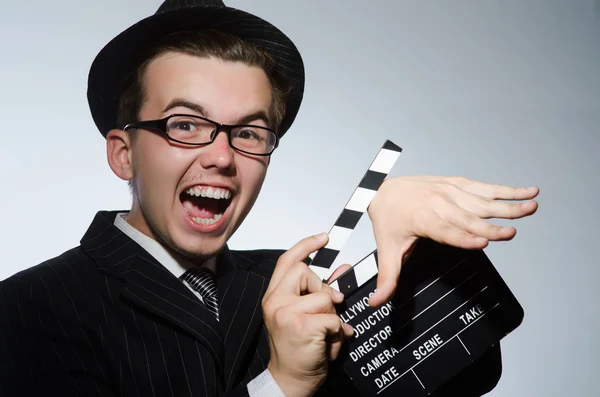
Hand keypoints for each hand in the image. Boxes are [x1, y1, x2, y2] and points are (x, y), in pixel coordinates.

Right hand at [262, 233, 353, 396]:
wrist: (289, 380)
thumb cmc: (297, 349)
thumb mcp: (306, 315)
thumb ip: (321, 290)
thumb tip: (343, 269)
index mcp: (274, 296)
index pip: (287, 261)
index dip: (306, 245)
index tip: (323, 237)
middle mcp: (275, 301)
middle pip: (306, 272)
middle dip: (323, 289)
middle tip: (325, 310)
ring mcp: (286, 313)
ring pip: (325, 297)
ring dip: (332, 318)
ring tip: (324, 334)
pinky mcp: (301, 326)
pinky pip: (333, 319)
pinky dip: (338, 333)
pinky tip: (327, 345)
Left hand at [367, 176, 538, 306]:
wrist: (384, 190)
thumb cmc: (388, 221)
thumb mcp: (387, 250)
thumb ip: (387, 278)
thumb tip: (377, 302)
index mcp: (421, 219)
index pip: (445, 231)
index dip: (463, 237)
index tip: (483, 242)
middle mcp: (437, 203)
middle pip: (468, 216)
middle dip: (491, 224)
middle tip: (512, 232)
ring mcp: (449, 191)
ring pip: (482, 200)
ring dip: (507, 204)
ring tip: (531, 207)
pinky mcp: (458, 184)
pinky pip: (484, 188)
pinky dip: (506, 190)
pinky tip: (526, 192)